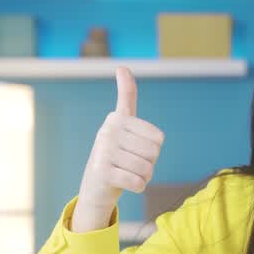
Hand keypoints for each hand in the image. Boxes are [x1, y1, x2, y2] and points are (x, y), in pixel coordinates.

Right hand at [70, 66, 165, 232]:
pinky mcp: (102, 172)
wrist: (95, 187)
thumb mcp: (123, 124)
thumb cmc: (116, 154)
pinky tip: (125, 184)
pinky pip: (138, 182)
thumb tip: (122, 66)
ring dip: (143, 177)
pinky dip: (137, 187)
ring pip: (147, 169)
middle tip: (130, 164)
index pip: (158, 138)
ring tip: (127, 173)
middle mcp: (108, 130)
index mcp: (117, 118)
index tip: (134, 149)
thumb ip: (126, 96)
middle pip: (154, 153)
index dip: (153, 149)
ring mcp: (104, 150)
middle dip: (149, 164)